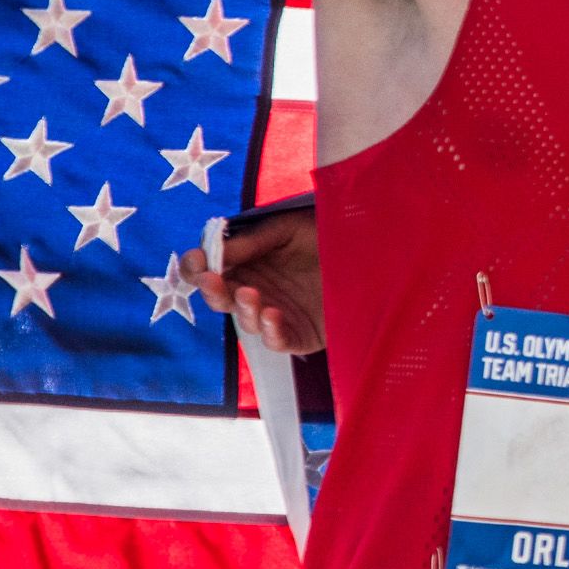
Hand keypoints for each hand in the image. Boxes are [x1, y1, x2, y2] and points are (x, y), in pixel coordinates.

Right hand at [182, 205, 324, 353]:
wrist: (373, 252)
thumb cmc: (326, 235)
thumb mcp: (288, 229)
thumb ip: (252, 241)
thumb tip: (212, 252)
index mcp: (246, 264)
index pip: (209, 270)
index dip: (196, 267)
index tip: (196, 260)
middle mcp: (255, 291)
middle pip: (221, 298)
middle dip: (212, 290)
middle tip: (210, 279)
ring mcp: (276, 314)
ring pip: (245, 321)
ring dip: (243, 308)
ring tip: (249, 293)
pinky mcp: (299, 335)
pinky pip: (277, 340)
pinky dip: (271, 331)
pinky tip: (272, 314)